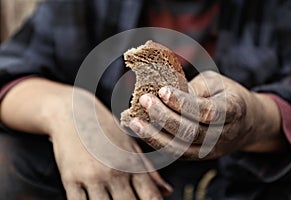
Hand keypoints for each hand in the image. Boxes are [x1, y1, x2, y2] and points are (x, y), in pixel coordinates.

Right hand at [0, 78, 171, 198]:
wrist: (73, 112)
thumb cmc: (105, 129)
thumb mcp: (130, 146)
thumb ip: (149, 172)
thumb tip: (167, 192)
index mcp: (132, 163)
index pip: (151, 197)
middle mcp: (115, 172)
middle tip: (129, 199)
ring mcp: (92, 177)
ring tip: (112, 198)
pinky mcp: (70, 179)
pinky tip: (93, 199)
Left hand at [129, 71, 284, 159]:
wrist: (247, 124)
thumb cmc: (227, 96)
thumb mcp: (216, 84)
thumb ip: (194, 88)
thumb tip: (162, 88)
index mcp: (233, 111)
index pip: (206, 111)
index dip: (183, 102)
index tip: (162, 90)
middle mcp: (222, 135)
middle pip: (190, 132)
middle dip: (164, 116)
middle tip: (144, 100)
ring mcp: (210, 150)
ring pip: (180, 149)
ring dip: (155, 136)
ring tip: (134, 122)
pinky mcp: (198, 156)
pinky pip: (176, 154)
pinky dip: (156, 143)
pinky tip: (141, 131)